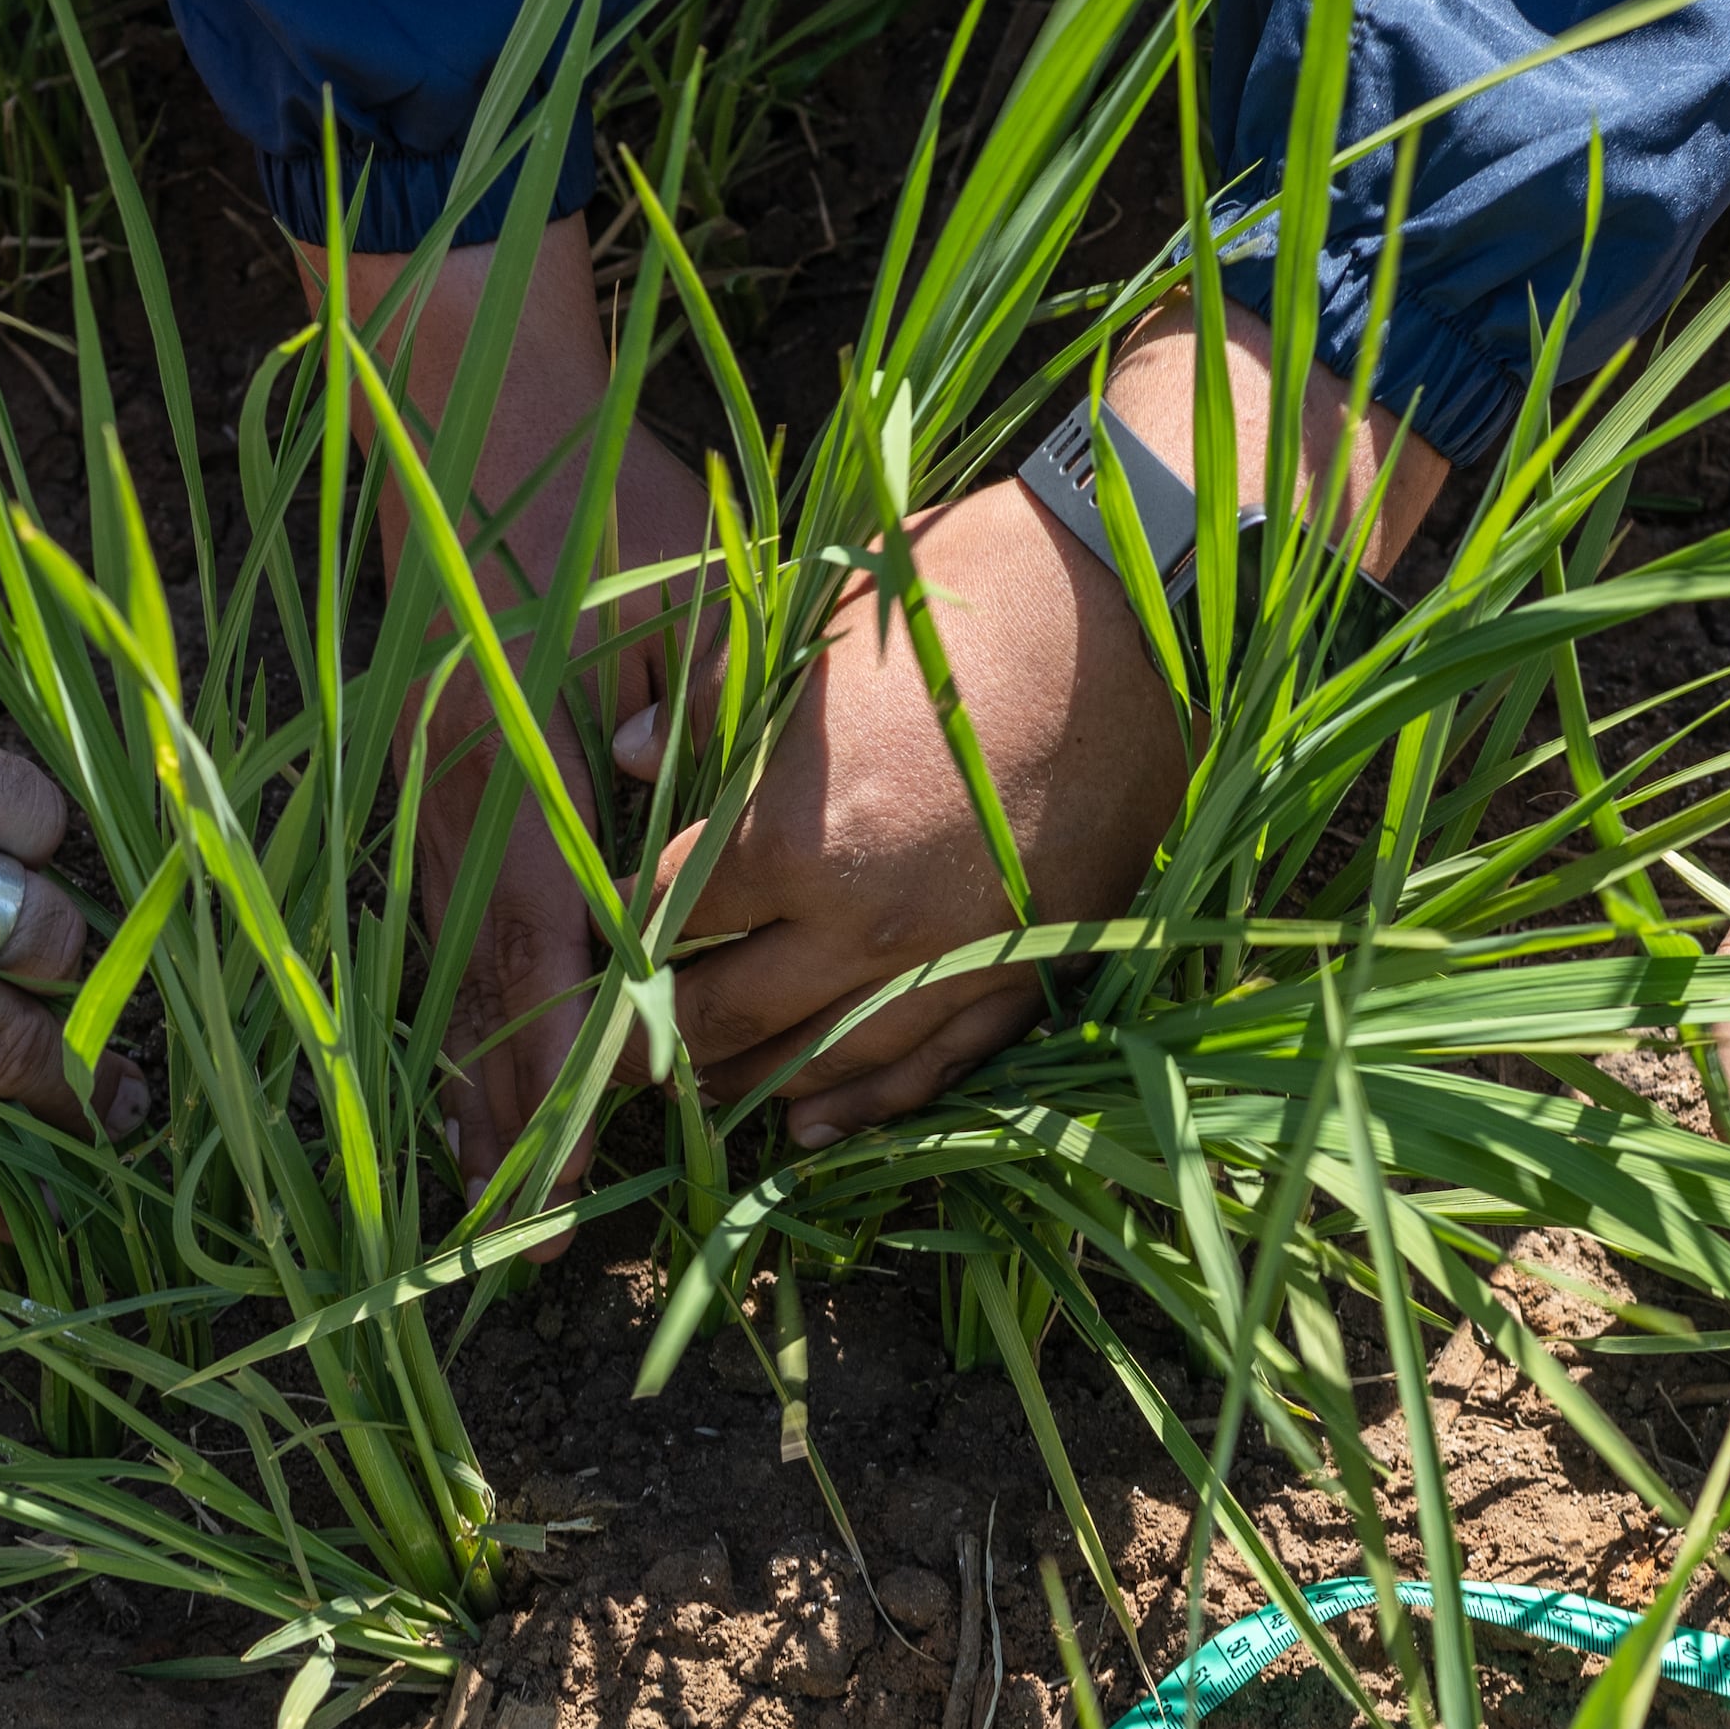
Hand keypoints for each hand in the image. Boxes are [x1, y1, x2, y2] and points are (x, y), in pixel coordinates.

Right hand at [324, 218, 715, 1210]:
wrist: (470, 411)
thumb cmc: (608, 502)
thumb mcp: (693, 613)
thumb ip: (704, 746)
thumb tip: (690, 869)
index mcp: (519, 780)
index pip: (546, 977)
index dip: (560, 1093)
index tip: (569, 1191)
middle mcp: (453, 807)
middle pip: (480, 1000)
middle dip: (502, 1123)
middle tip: (520, 1244)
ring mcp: (424, 794)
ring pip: (452, 967)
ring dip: (477, 1074)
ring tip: (495, 1190)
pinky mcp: (423, 776)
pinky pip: (447, 914)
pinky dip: (469, 996)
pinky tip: (482, 1064)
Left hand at [633, 480, 1184, 1142]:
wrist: (1130, 613)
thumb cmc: (959, 601)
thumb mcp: (811, 634)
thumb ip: (709, 713)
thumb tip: (625, 763)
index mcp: (794, 835)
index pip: (668, 919)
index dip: (623, 936)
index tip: (599, 947)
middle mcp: (865, 925)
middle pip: (730, 1014)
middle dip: (668, 1034)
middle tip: (627, 1045)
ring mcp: (952, 961)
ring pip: (825, 1062)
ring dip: (754, 1083)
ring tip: (705, 1090)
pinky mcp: (1026, 972)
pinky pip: (932, 1070)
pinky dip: (866, 1106)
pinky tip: (813, 1127)